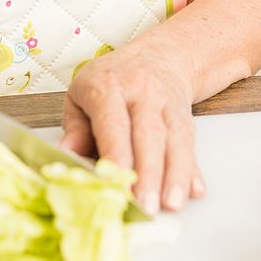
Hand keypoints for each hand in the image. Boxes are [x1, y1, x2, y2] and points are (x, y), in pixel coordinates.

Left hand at [58, 40, 205, 213]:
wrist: (160, 55)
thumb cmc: (113, 79)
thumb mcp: (83, 92)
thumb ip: (75, 127)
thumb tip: (66, 154)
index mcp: (109, 87)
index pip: (114, 123)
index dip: (118, 154)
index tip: (117, 183)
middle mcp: (143, 93)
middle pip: (149, 135)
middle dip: (149, 173)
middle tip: (145, 206)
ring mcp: (167, 105)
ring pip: (175, 141)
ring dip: (175, 175)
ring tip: (171, 204)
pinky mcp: (186, 119)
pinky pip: (191, 144)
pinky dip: (193, 170)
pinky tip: (194, 190)